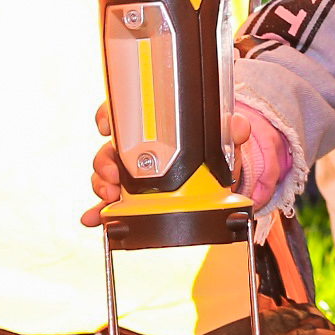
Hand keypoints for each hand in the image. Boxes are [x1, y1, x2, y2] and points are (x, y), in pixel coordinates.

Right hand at [78, 105, 259, 226]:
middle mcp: (135, 150)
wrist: (216, 183)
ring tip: (109, 197)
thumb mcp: (223, 141)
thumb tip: (239, 126)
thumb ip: (231, 131)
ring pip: (105, 176)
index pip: (123, 115)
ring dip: (101, 186)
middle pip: (108, 149)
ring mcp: (130, 175)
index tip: (106, 126)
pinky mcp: (131, 199)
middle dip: (104, 162)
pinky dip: (99, 212)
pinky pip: (109, 205)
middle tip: (112, 176)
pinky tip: (94, 219)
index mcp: (152, 130)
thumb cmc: (210, 154)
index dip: (108, 116)